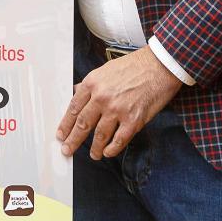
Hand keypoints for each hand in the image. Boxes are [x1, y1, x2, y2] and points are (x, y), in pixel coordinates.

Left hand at [56, 47, 180, 158]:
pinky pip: (119, 140)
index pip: (73, 108)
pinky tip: (107, 152)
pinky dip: (112, 149)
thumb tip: (76, 91)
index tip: (61, 134)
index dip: (65, 124)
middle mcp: (102, 97)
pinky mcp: (133, 120)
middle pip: (83, 124)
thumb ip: (91, 83)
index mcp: (93, 83)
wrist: (160, 66)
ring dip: (94, 148)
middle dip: (73, 140)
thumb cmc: (135, 65)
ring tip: (93, 155)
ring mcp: (117, 110)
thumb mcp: (106, 69)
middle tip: (67, 150)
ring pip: (100, 135)